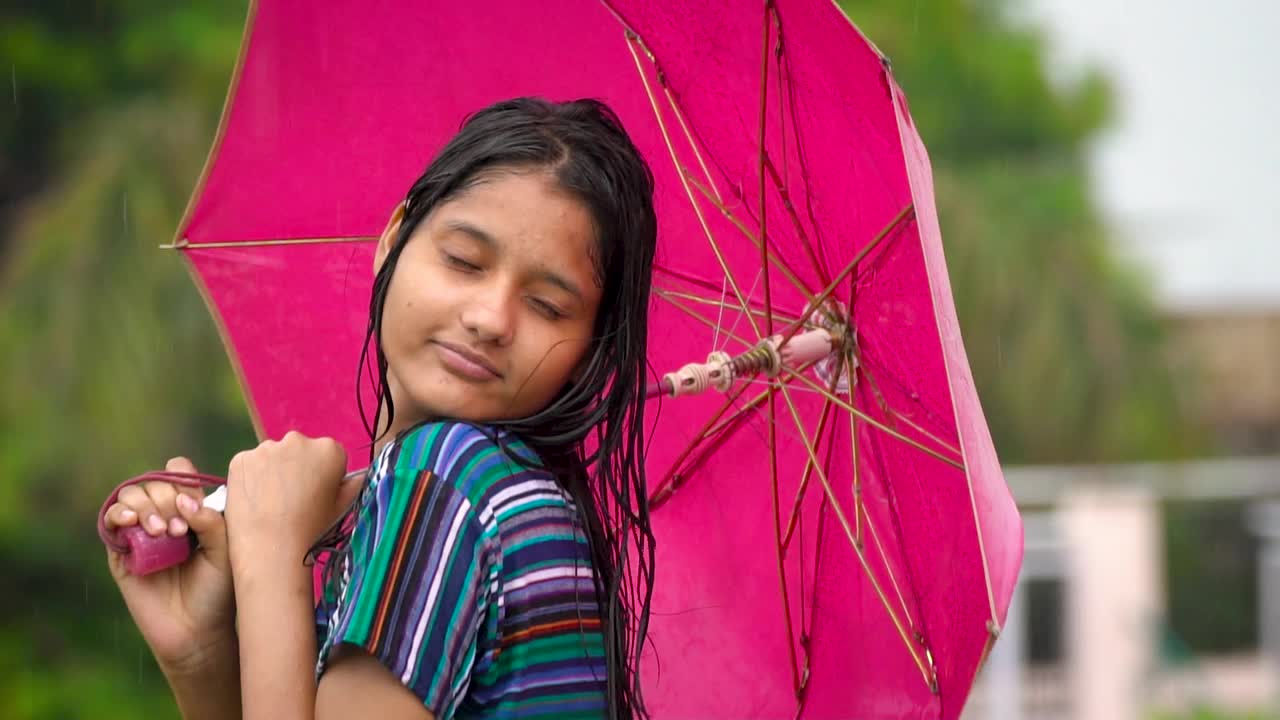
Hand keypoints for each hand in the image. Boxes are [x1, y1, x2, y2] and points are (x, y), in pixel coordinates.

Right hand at [105, 457, 235, 674]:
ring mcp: (142, 533)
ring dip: (145, 506)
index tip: (194, 506)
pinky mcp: (122, 553)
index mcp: (193, 510)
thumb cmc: (219, 590)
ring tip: (162, 532)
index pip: (180, 474)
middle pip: (155, 483)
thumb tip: (184, 500)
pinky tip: (132, 522)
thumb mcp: (226, 551)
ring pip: (131, 496)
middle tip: (180, 531)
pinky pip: (111, 521)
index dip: (183, 481)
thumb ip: (213, 521)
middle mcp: (166, 516)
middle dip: (166, 499)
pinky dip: (119, 513)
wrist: (198, 631)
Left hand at [224, 432, 361, 575]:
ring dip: (273, 471)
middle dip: (297, 468)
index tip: (317, 494)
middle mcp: (298, 440)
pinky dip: (251, 477)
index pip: (329, 454)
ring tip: (271, 502)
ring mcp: (266, 448)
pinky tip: (255, 499)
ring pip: (273, 456)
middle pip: (299, 451)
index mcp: (330, 449)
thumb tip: (360, 476)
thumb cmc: (313, 530)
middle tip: (293, 499)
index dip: (324, 474)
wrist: (272, 549)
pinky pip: (249, 464)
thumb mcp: (343, 507)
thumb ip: (354, 484)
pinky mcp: (241, 458)